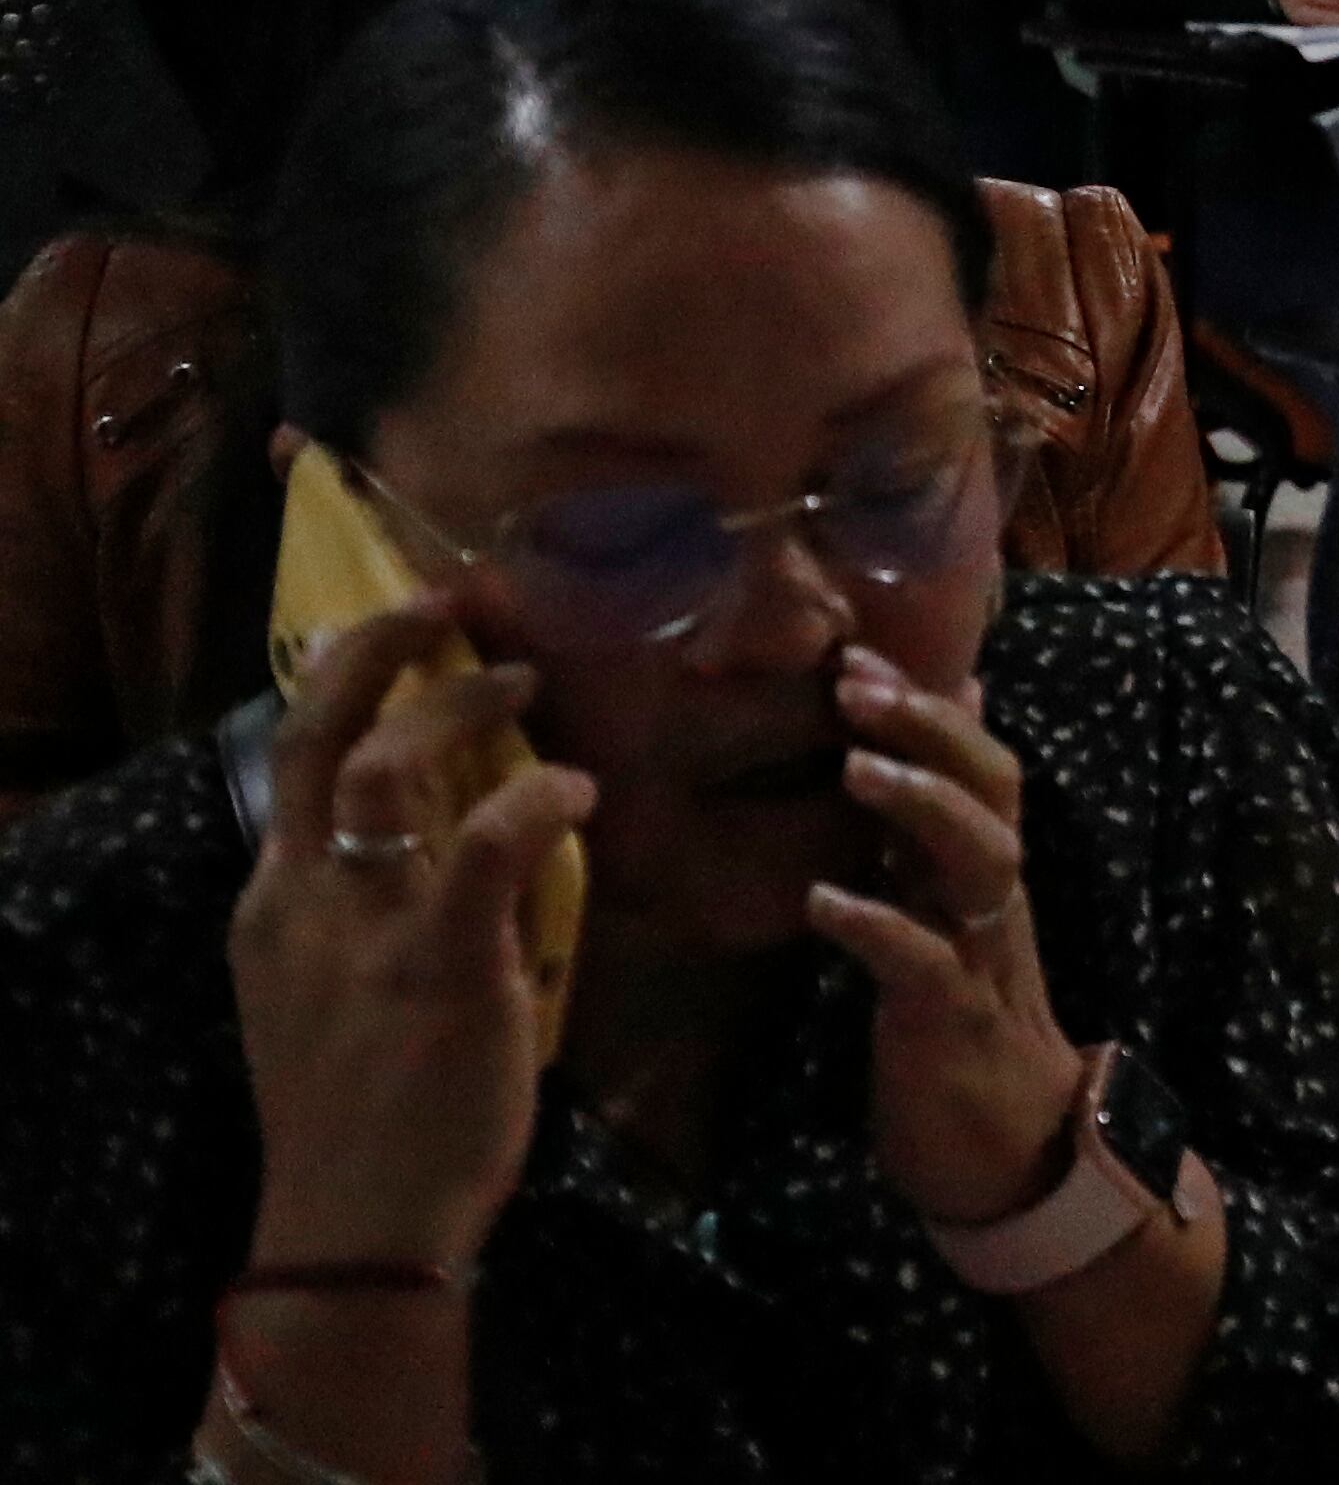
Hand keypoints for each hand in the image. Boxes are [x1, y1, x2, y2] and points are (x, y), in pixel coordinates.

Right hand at [232, 599, 590, 1275]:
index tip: (403, 629)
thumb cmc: (364, 1110)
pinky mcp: (439, 967)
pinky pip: (484, 847)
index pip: (289, 759)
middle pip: (320, 736)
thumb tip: (451, 830)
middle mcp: (303, 899)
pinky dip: (534, 799)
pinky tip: (577, 786)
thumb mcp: (330, 990)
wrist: (355, 1222)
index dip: (344, 678)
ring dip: (464, 707)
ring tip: (526, 682)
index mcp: (274, 903)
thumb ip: (369, 910)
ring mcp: (366, 931)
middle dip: (379, 651)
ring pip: (393, 769)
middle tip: (450, 604)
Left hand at [806, 645, 1087, 1229]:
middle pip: (990, 786)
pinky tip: (825, 900)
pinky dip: (878, 924)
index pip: (978, 761)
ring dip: (922, 806)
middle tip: (856, 682)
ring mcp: (980, 952)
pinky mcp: (951, 1016)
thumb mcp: (948, 913)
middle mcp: (993, 895)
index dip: (924, 704)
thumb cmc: (965, 1023)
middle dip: (928, 728)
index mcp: (985, 868)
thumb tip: (943, 742)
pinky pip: (922, 959)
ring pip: (976, 858)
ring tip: (857, 767)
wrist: (1016, 1148)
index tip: (856, 653)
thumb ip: (939, 830)